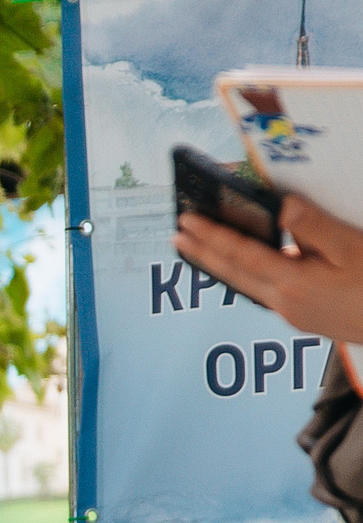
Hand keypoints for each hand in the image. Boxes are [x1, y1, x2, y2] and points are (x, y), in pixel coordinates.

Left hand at [175, 195, 362, 343]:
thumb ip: (315, 227)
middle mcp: (284, 303)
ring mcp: (291, 313)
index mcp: (293, 284)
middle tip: (177, 235)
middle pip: (233, 273)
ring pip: (247, 285)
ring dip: (222, 265)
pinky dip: (247, 275)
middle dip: (202, 252)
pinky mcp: (302, 317)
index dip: (211, 236)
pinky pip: (264, 291)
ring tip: (201, 248)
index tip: (187, 221)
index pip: (241, 255)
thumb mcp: (351, 249)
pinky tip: (246, 267)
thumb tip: (281, 205)